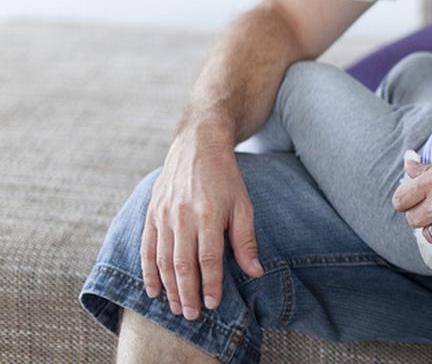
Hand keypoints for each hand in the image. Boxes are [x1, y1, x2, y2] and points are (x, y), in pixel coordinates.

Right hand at [140, 128, 263, 318]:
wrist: (198, 145)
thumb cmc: (226, 177)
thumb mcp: (243, 205)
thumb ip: (246, 240)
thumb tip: (255, 272)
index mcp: (208, 214)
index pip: (208, 259)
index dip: (210, 284)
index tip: (213, 304)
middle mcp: (182, 216)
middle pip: (182, 264)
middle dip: (188, 293)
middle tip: (192, 315)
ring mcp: (163, 215)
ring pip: (162, 260)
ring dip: (169, 287)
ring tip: (176, 308)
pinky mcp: (151, 213)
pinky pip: (146, 248)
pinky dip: (148, 271)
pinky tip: (154, 289)